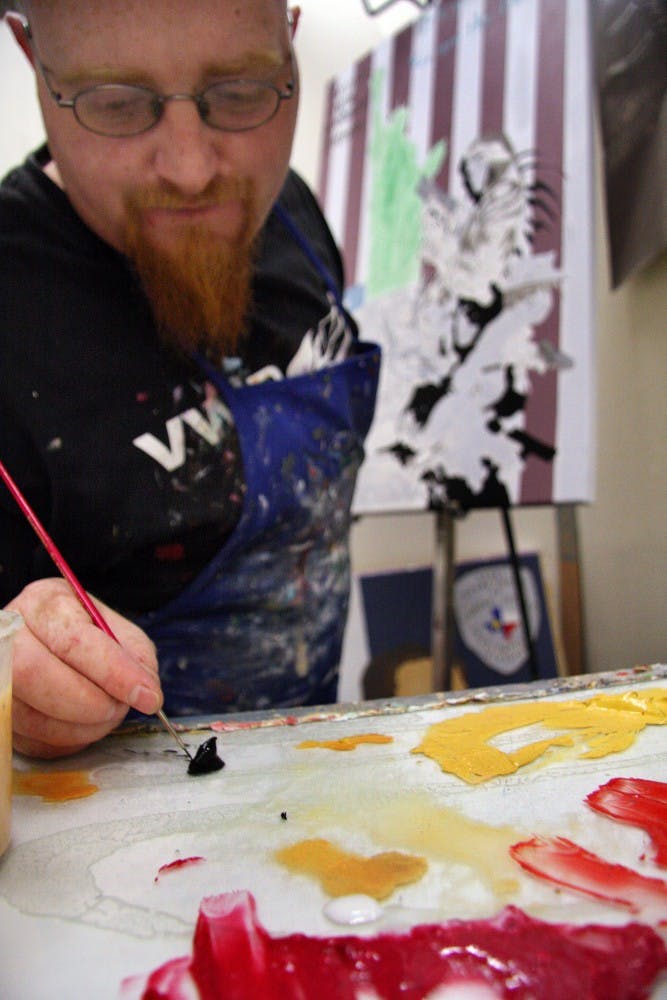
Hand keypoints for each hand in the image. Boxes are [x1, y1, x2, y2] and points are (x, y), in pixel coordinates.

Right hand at [6, 579, 162, 758]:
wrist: (47, 639)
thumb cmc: (84, 632)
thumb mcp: (115, 629)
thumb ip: (134, 655)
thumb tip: (146, 692)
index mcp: (44, 604)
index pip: (73, 640)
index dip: (113, 673)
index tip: (147, 695)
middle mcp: (9, 635)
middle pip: (35, 675)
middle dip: (89, 703)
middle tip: (119, 710)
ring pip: (29, 715)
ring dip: (81, 728)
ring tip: (106, 718)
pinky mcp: (0, 711)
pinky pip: (30, 740)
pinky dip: (66, 741)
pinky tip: (84, 727)